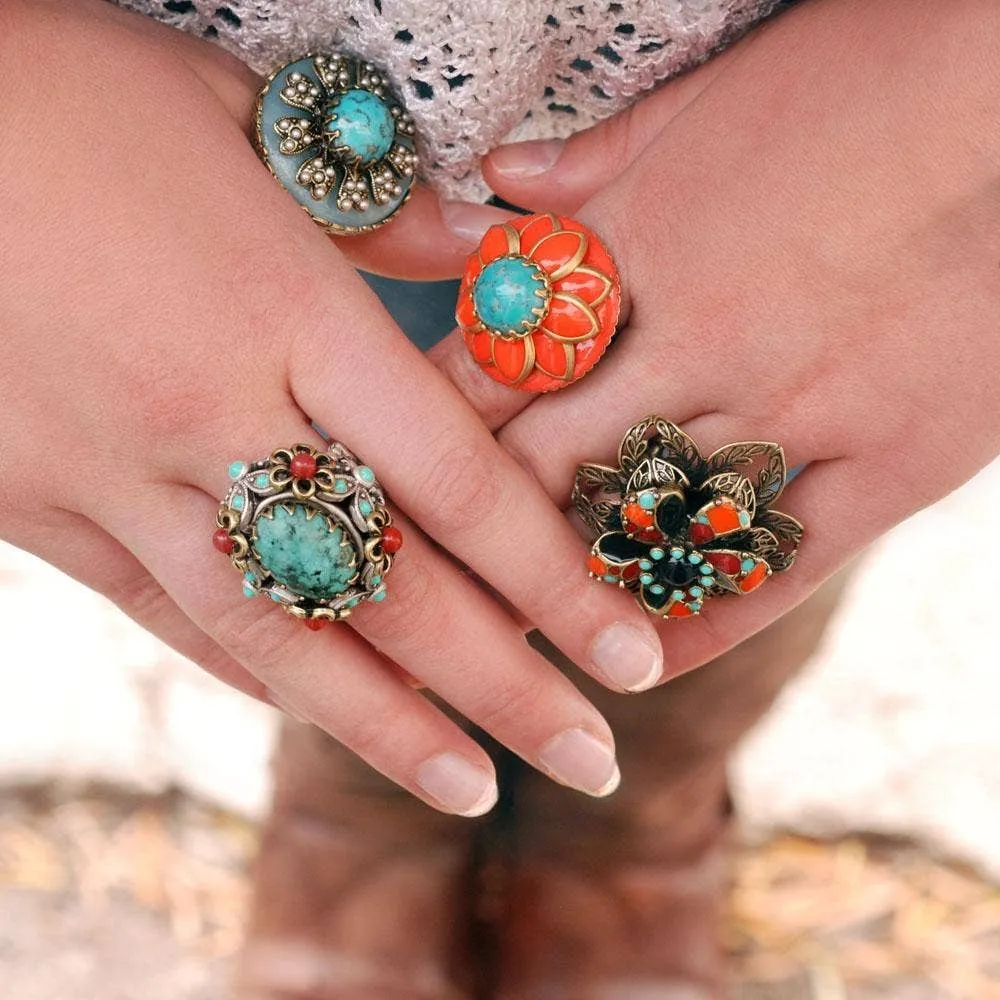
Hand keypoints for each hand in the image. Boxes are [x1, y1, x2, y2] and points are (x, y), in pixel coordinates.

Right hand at [0, 0, 666, 813]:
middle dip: (506, 690)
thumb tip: (494, 253)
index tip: (631, 655)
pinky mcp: (42, 512)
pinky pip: (172, 619)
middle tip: (594, 762)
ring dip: (390, 730)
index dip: (556, 584)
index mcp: (285, 315)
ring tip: (475, 790)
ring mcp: (119, 482)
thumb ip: (380, 213)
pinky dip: (261, 675)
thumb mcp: (240, 117)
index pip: (458, 485)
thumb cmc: (65, 95)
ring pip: (281, 638)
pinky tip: (326, 718)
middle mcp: (213, 419)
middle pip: (393, 590)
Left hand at [432, 0, 999, 676]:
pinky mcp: (894, 460)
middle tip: (423, 593)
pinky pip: (782, 568)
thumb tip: (501, 183)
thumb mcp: (703, 103)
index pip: (497, 370)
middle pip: (549, 466)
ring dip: (568, 591)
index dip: (431, 440)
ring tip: (512, 640)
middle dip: (474, 537)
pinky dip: (705, 622)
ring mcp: (796, 411)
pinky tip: (644, 661)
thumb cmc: (854, 76)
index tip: (388, 493)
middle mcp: (699, 346)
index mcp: (641, 255)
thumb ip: (594, 162)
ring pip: (652, 528)